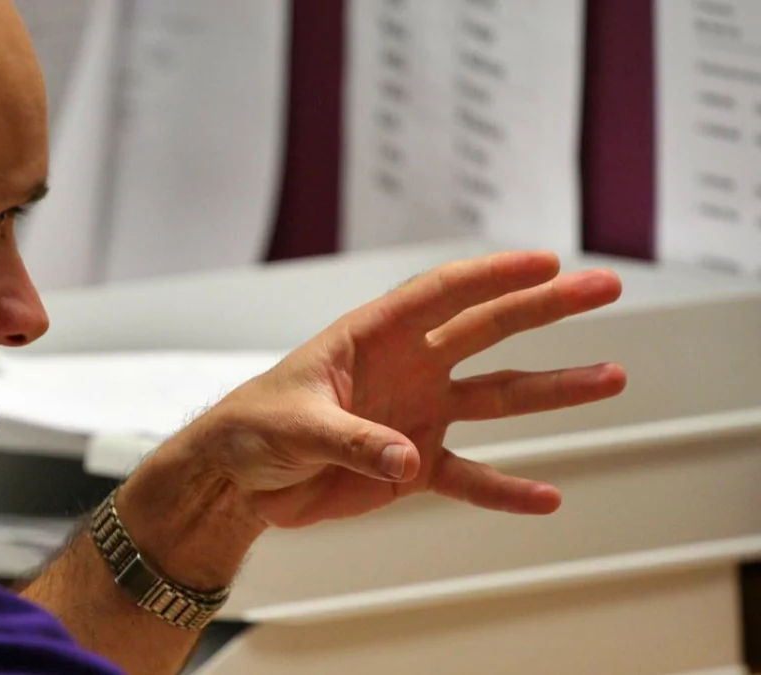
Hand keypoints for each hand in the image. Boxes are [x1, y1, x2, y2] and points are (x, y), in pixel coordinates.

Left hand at [196, 251, 625, 527]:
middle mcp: (406, 367)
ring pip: (496, 396)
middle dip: (545, 308)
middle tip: (604, 288)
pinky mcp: (412, 467)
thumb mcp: (294, 426)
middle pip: (487, 330)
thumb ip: (352, 441)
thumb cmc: (254, 428)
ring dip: (551, 390)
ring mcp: (416, 415)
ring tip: (610, 379)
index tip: (546, 262)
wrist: (239, 479)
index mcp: (373, 337)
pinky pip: (470, 476)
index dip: (492, 275)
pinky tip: (547, 496)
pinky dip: (505, 488)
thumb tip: (407, 457)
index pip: (440, 295)